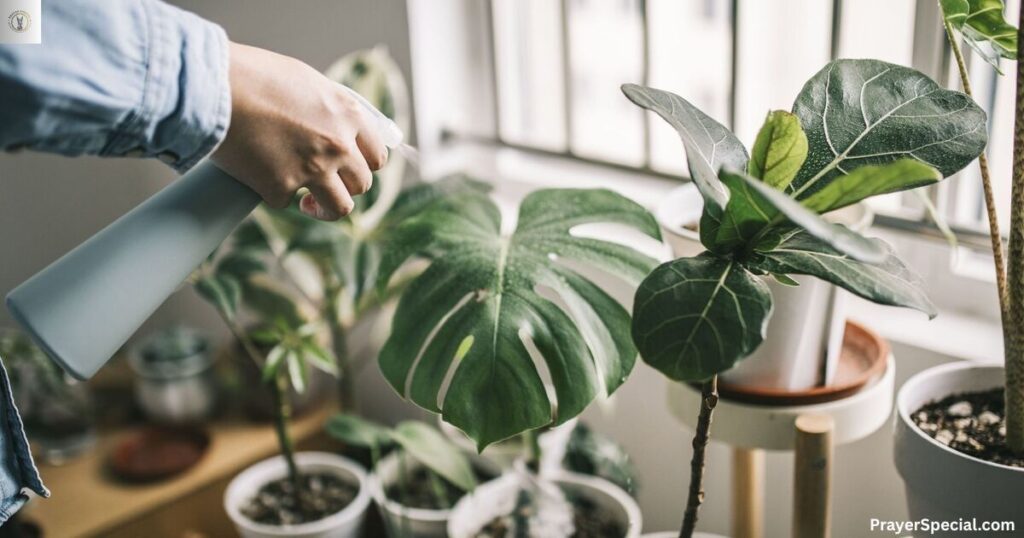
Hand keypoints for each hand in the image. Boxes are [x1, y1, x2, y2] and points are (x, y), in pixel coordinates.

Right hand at [212, 43, 386, 220]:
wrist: (214, 86)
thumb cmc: (254, 76)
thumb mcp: (306, 81)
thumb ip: (328, 108)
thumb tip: (338, 126)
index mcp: (348, 115)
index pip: (377, 155)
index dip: (365, 165)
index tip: (352, 169)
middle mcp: (338, 145)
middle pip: (362, 184)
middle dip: (346, 187)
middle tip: (327, 184)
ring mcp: (313, 169)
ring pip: (339, 207)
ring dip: (325, 209)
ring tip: (309, 204)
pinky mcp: (281, 188)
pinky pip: (287, 202)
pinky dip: (274, 193)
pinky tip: (261, 177)